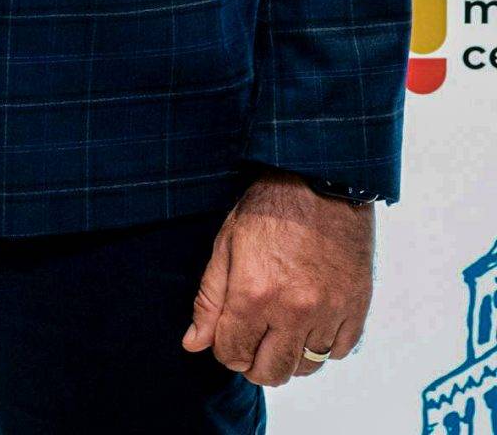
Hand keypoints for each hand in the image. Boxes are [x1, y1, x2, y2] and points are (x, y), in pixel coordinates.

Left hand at [180, 167, 373, 386]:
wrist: (322, 179)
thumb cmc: (269, 207)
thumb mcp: (227, 243)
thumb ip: (209, 299)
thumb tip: (194, 344)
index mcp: (254, 293)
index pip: (232, 354)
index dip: (225, 349)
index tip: (228, 334)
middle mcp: (293, 310)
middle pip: (271, 372)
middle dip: (254, 363)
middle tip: (254, 339)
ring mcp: (329, 311)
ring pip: (306, 367)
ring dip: (290, 356)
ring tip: (282, 329)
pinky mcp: (357, 307)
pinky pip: (338, 351)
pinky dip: (323, 344)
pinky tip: (311, 320)